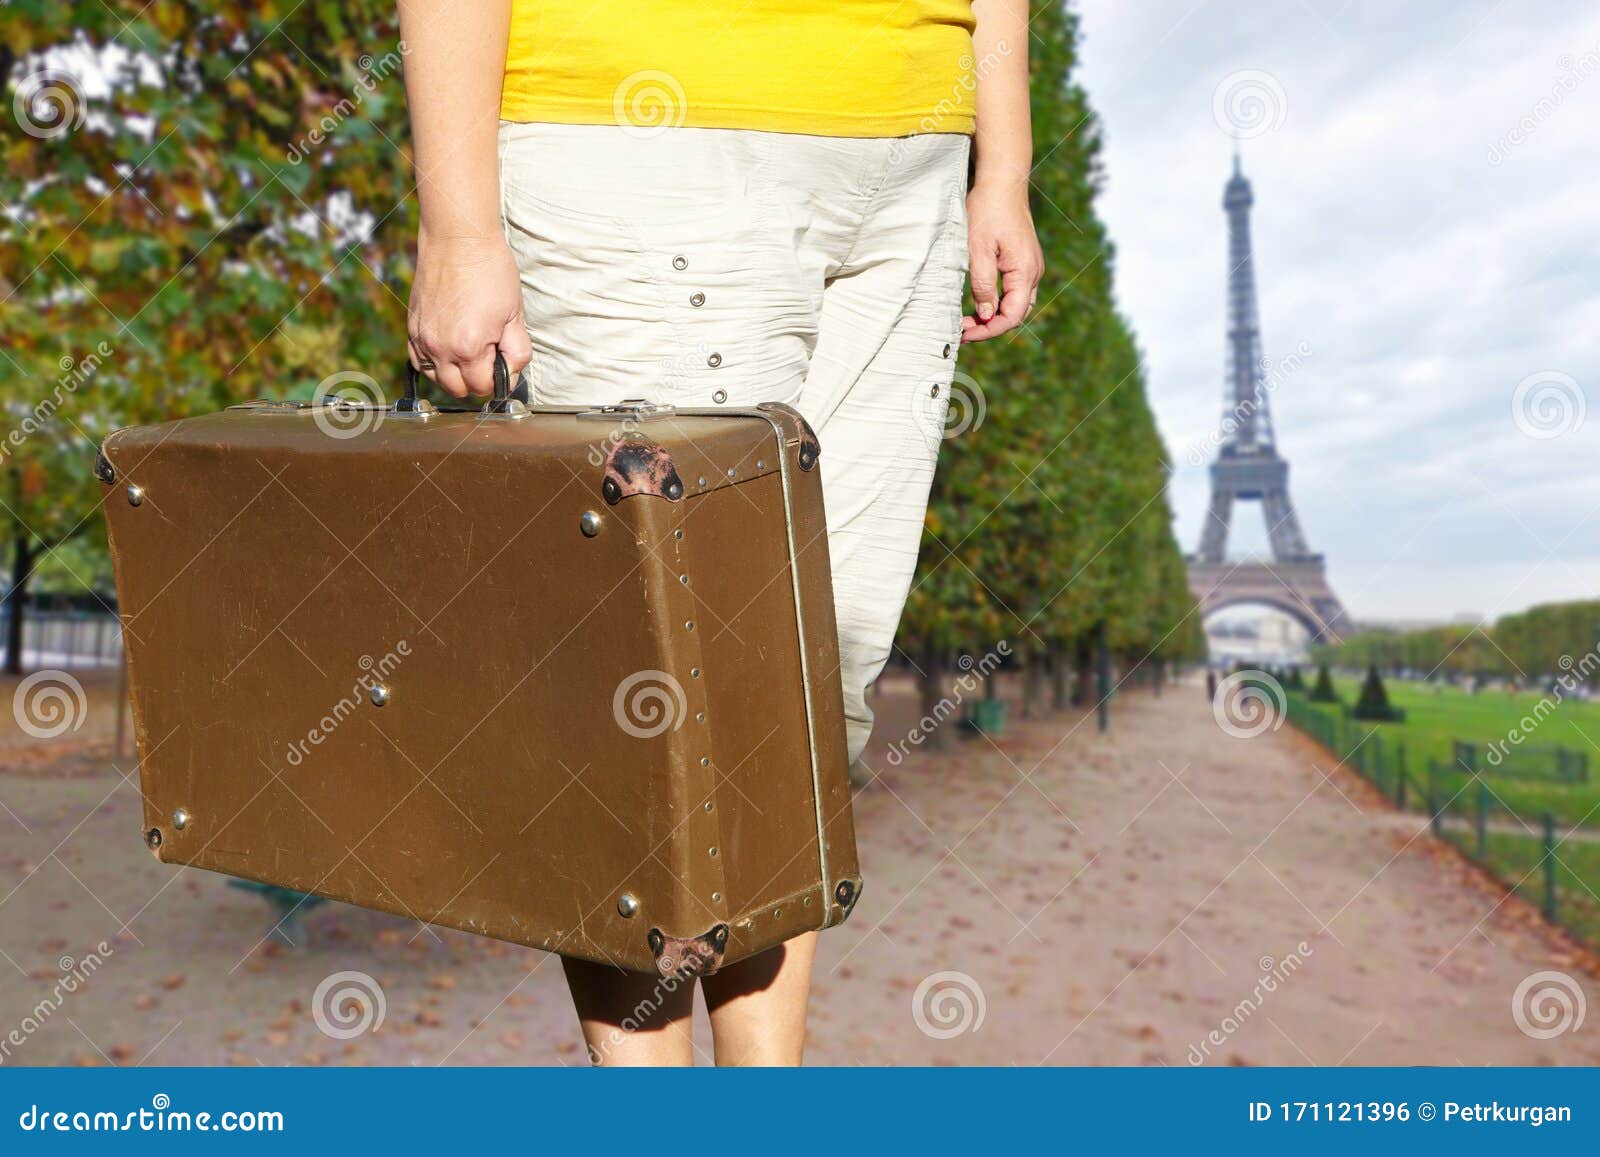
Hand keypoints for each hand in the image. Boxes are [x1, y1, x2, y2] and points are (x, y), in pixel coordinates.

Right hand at [407, 232, 531, 397]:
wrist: (457, 238)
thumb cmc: (490, 270)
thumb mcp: (515, 314)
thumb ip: (517, 350)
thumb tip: (512, 373)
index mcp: (469, 347)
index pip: (483, 387)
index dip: (498, 379)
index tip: (504, 362)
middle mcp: (440, 347)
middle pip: (457, 389)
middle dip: (476, 381)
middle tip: (489, 358)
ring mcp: (422, 337)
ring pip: (436, 378)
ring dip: (454, 373)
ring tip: (469, 351)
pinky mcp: (412, 326)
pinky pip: (419, 360)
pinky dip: (434, 361)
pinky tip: (449, 348)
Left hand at [962, 180, 1043, 342]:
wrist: (1003, 181)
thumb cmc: (987, 210)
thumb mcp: (977, 249)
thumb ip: (983, 285)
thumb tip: (986, 316)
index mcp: (1025, 271)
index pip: (1012, 316)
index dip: (989, 331)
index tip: (965, 334)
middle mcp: (1033, 272)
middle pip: (1016, 313)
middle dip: (990, 326)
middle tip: (962, 329)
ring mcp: (1030, 266)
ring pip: (1015, 303)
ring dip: (992, 315)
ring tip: (966, 319)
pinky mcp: (1023, 260)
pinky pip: (1014, 290)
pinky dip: (997, 301)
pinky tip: (977, 301)